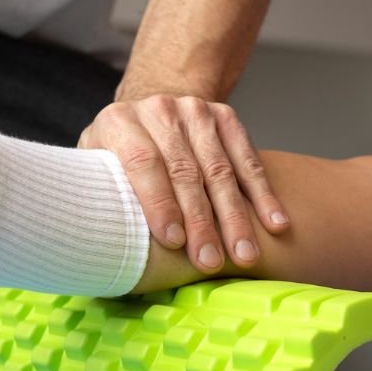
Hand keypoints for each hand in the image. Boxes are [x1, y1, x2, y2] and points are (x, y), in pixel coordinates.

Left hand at [79, 95, 288, 272]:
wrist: (147, 116)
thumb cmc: (115, 161)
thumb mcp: (96, 170)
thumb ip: (104, 195)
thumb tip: (106, 242)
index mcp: (118, 122)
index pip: (143, 162)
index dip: (159, 203)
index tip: (174, 242)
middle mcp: (158, 110)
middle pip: (185, 171)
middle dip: (201, 221)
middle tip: (210, 261)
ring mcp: (194, 110)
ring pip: (220, 169)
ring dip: (235, 216)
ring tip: (245, 254)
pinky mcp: (224, 116)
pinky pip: (247, 159)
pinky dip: (263, 194)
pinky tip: (275, 222)